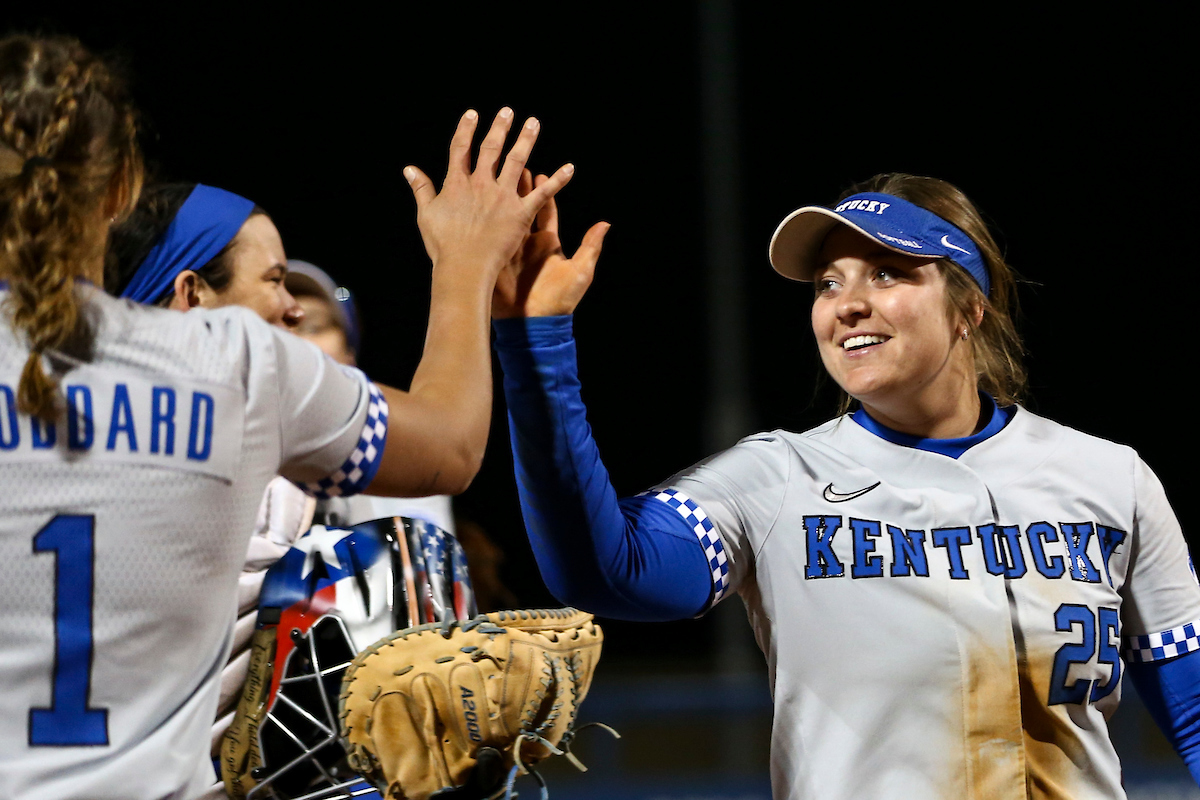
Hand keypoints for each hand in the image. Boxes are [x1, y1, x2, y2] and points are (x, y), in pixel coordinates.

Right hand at [405, 109, 572, 278]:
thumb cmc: (443, 245)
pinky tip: (570, 167)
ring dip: (526, 140)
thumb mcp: (426, 214)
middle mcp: (481, 184)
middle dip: (499, 127)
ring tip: (534, 123)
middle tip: (508, 111)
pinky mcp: (521, 213)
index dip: (466, 130)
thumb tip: (408, 169)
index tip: (472, 114)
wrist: (464, 267)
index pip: (461, 149)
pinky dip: (558, 180)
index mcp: (457, 184)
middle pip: (491, 149)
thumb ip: (421, 189)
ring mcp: (502, 196)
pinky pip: (544, 194)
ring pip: (517, 161)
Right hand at [493, 172, 609, 317]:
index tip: (539, 173)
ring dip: (500, 200)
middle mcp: (528, 243)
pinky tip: (476, 205)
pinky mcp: (496, 259)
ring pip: (505, 219)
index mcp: (548, 242)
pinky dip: (485, 222)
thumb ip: (590, 246)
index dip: (543, 192)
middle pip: (523, 209)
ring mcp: (511, 250)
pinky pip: (491, 238)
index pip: (545, 210)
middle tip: (514, 166)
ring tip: (493, 180)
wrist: (535, 324)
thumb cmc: (561, 299)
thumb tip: (606, 223)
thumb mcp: (580, 271)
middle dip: (518, 189)